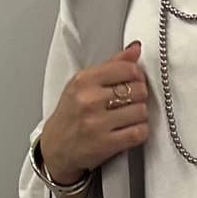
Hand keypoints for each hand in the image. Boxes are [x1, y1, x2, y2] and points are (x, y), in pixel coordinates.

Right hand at [38, 41, 148, 184]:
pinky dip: (140, 131)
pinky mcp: (106, 144)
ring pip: (141, 111)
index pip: (127, 68)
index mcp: (84, 80)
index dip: (137, 75)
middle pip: (138, 89)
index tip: (134, 81)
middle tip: (132, 101)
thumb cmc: (70, 116)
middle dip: (140, 95)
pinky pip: (139, 133)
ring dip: (140, 115)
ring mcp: (97, 123)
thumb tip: (135, 49)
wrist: (55, 148)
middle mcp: (89, 100)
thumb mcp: (83, 84)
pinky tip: (131, 130)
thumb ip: (111, 65)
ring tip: (129, 117)